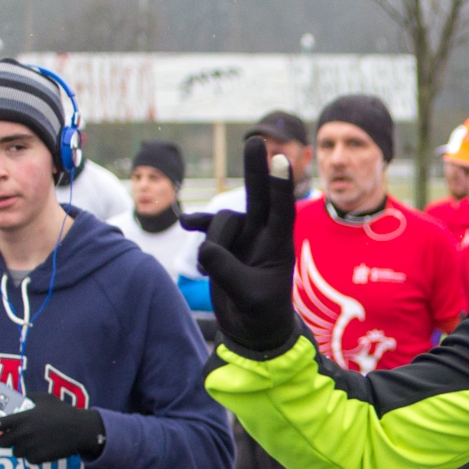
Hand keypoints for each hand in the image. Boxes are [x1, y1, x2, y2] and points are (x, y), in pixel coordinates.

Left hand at [0, 392, 104, 463]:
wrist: (81, 429)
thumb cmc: (64, 412)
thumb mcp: (45, 399)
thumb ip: (28, 398)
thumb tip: (18, 399)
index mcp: (21, 418)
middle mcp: (23, 433)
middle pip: (3, 442)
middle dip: (5, 440)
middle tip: (12, 438)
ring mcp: (30, 446)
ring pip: (16, 452)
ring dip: (20, 448)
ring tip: (30, 443)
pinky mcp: (39, 458)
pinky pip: (29, 459)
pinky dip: (33, 456)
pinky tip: (41, 449)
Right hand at [181, 137, 296, 351]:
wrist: (252, 328)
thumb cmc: (261, 315)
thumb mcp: (248, 297)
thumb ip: (227, 271)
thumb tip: (205, 247)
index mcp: (279, 246)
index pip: (282, 211)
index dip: (280, 185)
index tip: (281, 158)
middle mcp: (263, 235)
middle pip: (259, 196)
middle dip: (256, 169)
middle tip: (256, 139)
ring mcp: (243, 237)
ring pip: (222, 222)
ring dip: (214, 241)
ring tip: (218, 271)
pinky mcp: (224, 244)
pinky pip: (208, 227)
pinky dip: (199, 224)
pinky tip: (186, 223)